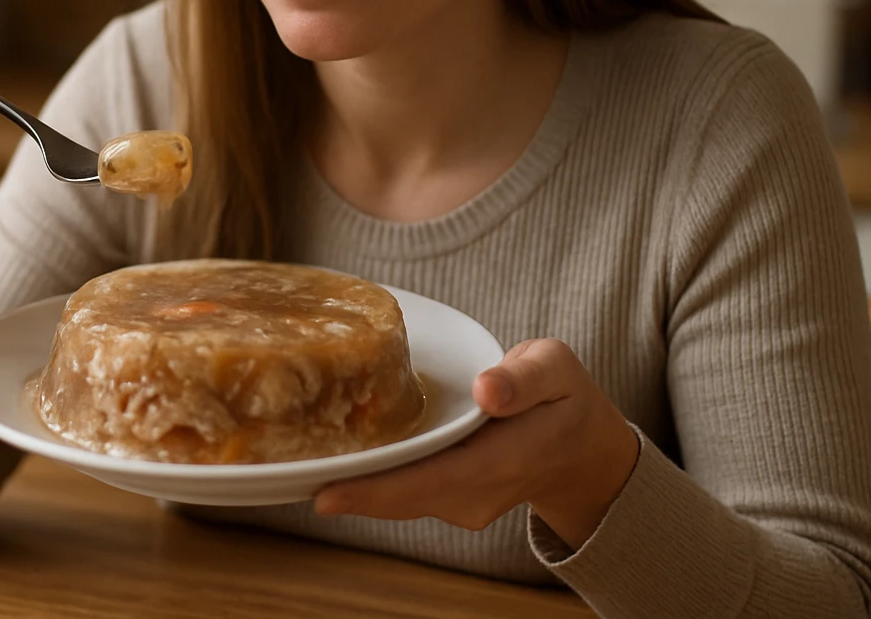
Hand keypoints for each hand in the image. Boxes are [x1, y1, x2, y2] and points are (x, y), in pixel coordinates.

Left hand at [314, 338, 638, 548]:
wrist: (584, 451)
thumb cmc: (565, 397)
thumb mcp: (557, 370)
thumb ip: (524, 378)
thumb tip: (485, 390)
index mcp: (505, 459)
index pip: (431, 482)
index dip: (376, 490)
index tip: (326, 492)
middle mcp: (476, 493)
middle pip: (401, 496)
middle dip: (346, 489)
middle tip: (286, 472)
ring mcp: (461, 502)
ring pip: (397, 496)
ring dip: (352, 484)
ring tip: (296, 460)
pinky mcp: (447, 497)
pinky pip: (402, 490)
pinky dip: (369, 479)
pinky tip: (332, 457)